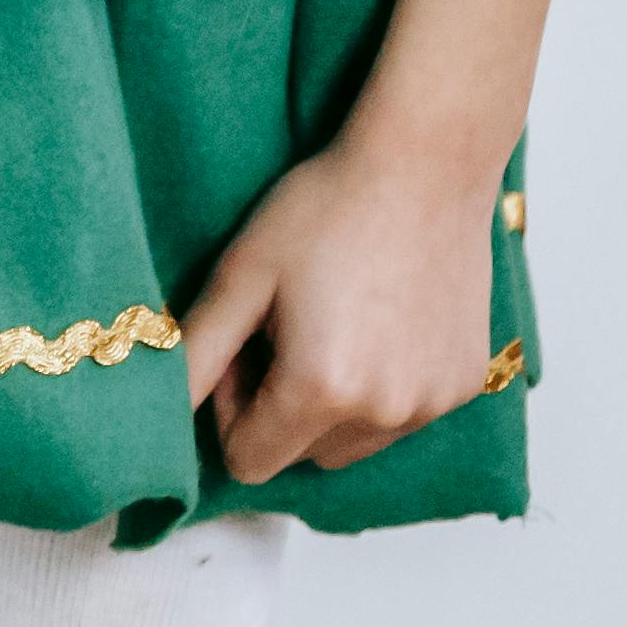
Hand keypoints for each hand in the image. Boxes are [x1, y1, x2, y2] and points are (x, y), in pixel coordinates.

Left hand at [175, 134, 507, 483]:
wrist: (424, 167)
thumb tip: (161, 411)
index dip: (229, 409)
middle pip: (303, 455)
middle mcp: (385, 413)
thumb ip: (196, 354)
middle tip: (279, 329)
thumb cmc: (325, 210)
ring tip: (328, 323)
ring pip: (354, 442)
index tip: (241, 347)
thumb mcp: (240, 276)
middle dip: (277, 407)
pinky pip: (402, 416)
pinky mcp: (466, 386)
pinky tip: (377, 321)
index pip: (250, 459)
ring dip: (330, 404)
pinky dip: (380, 389)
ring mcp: (433, 404)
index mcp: (321, 391)